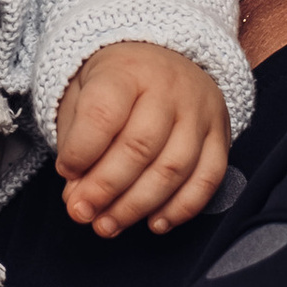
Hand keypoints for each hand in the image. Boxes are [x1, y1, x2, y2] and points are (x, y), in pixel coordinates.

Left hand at [56, 42, 230, 236]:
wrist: (162, 61)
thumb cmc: (114, 85)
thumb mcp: (82, 95)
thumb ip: (75, 144)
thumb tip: (77, 198)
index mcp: (127, 70)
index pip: (103, 114)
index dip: (81, 151)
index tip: (65, 171)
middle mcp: (169, 88)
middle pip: (139, 147)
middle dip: (106, 189)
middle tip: (83, 212)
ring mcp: (199, 112)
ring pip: (174, 168)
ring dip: (138, 206)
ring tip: (109, 225)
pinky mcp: (221, 135)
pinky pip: (208, 179)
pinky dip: (181, 209)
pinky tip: (155, 223)